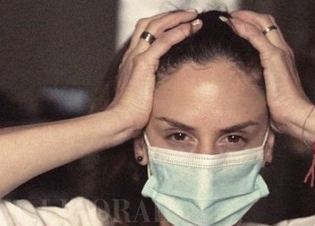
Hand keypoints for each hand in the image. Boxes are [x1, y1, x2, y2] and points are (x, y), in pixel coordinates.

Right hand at [107, 10, 201, 135]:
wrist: (120, 121)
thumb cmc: (130, 116)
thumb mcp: (142, 97)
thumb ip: (149, 89)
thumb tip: (162, 94)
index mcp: (129, 62)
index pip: (143, 33)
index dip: (161, 25)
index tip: (178, 24)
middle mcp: (131, 55)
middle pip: (149, 23)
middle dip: (170, 16)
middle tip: (188, 14)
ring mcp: (136, 57)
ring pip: (157, 26)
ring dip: (178, 18)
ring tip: (194, 16)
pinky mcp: (144, 64)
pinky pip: (165, 40)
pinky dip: (180, 31)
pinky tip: (192, 28)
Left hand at [224, 11, 313, 134]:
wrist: (295, 115)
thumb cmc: (283, 110)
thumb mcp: (268, 92)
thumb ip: (260, 83)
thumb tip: (246, 87)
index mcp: (282, 57)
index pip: (269, 31)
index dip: (252, 23)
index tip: (235, 22)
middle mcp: (283, 50)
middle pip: (266, 22)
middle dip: (247, 16)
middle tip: (229, 16)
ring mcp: (280, 52)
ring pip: (262, 24)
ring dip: (243, 18)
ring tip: (228, 17)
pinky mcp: (274, 58)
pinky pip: (256, 36)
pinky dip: (244, 28)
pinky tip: (232, 25)